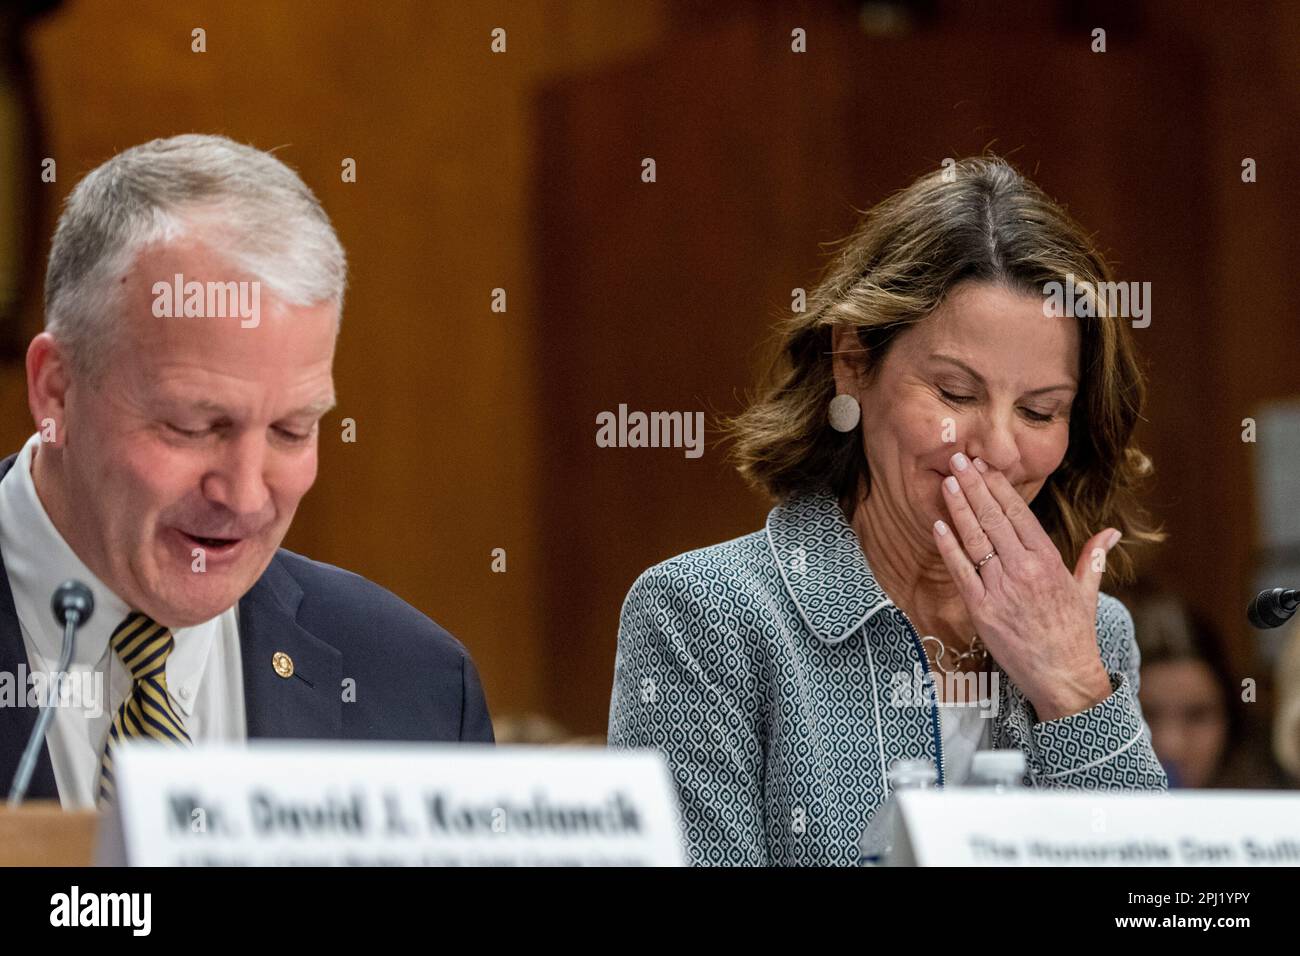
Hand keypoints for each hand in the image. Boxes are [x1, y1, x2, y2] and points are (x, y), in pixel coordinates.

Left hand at [931, 451, 1117, 720]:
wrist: (1063, 677)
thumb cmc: (1074, 634)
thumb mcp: (1087, 592)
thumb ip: (1094, 557)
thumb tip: (1112, 532)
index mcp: (1050, 561)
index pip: (1019, 514)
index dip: (999, 487)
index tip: (984, 466)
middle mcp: (1025, 570)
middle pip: (994, 519)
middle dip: (974, 486)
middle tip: (957, 459)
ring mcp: (1001, 589)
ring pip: (976, 540)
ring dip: (959, 508)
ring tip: (946, 482)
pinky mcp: (982, 609)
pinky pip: (961, 572)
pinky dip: (949, 547)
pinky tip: (938, 525)